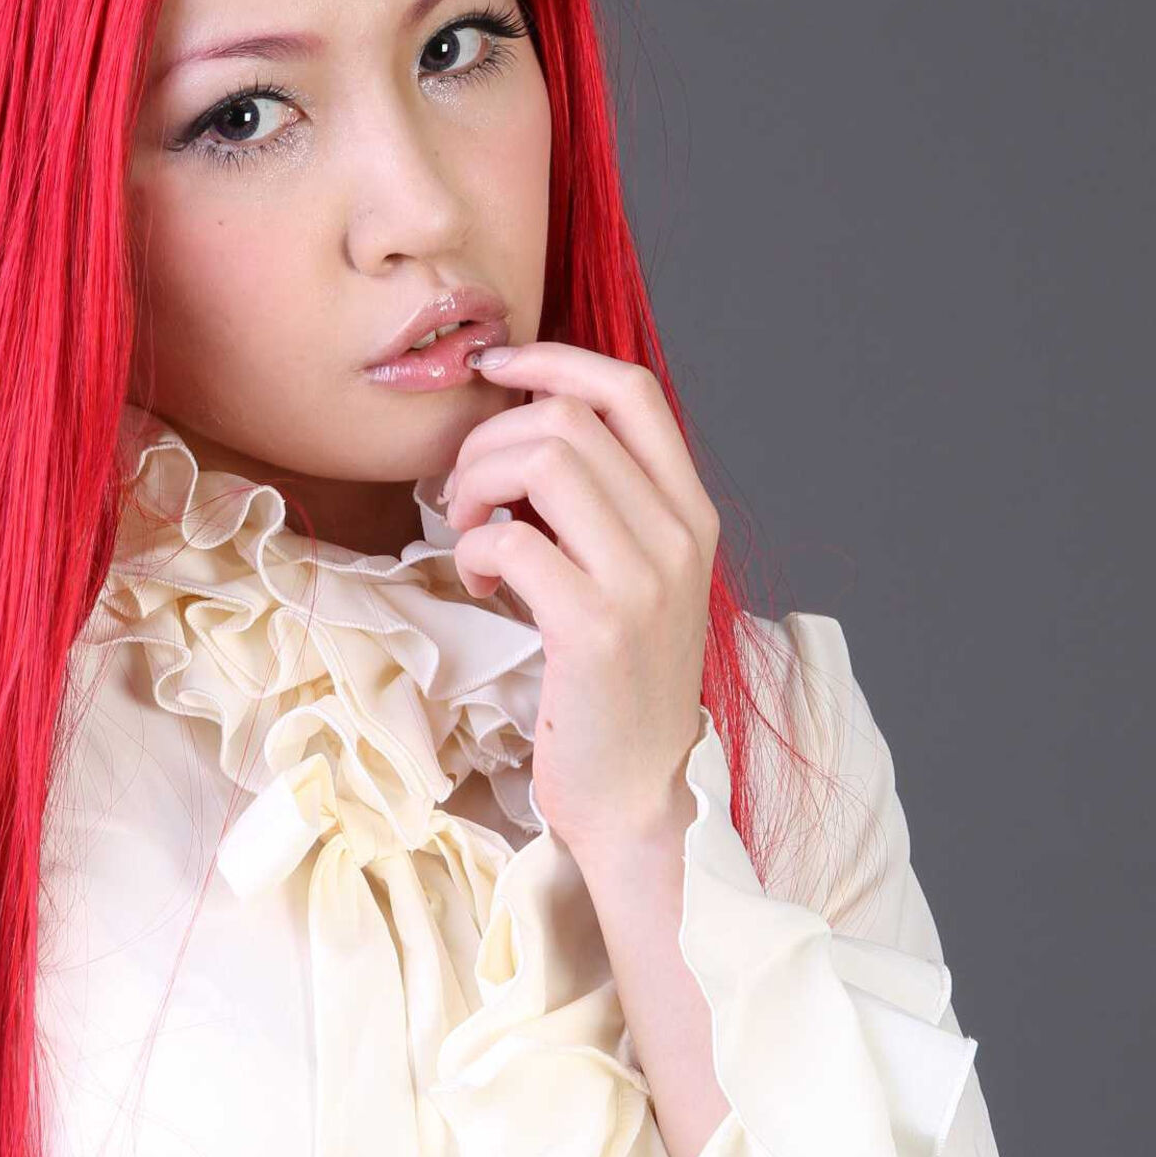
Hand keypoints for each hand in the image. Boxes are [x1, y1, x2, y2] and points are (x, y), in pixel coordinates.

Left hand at [440, 342, 720, 856]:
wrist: (641, 795)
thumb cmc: (617, 687)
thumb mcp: (632, 579)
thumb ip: (599, 507)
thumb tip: (521, 431)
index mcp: (691, 512)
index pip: (631, 389)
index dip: (552, 361)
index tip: (494, 372)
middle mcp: (679, 535)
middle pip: (565, 419)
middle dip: (488, 441)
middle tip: (464, 497)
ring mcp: (643, 581)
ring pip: (540, 461)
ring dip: (476, 486)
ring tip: (468, 534)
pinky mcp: (594, 628)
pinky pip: (510, 541)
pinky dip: (472, 551)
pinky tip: (476, 583)